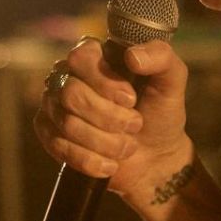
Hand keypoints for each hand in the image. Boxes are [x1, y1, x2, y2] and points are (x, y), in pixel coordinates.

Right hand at [33, 37, 191, 203]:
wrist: (154, 158)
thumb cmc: (159, 114)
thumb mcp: (171, 82)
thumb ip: (161, 57)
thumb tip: (132, 56)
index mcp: (95, 56)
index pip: (81, 57)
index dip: (105, 82)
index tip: (131, 99)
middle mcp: (69, 76)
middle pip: (72, 93)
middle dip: (109, 117)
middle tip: (135, 125)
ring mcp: (55, 105)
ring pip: (67, 123)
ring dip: (105, 142)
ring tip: (127, 146)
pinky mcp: (49, 134)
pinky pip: (58, 146)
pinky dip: (90, 160)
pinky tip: (109, 164)